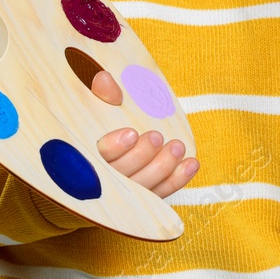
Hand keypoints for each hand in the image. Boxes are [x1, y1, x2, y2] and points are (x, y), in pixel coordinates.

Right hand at [88, 71, 198, 197]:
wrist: (111, 144)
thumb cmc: (101, 122)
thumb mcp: (98, 105)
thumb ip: (102, 95)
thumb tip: (104, 79)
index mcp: (87, 155)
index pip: (98, 156)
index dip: (114, 147)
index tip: (131, 133)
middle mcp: (105, 178)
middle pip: (122, 173)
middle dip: (141, 156)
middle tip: (156, 136)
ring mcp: (126, 191)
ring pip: (143, 186)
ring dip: (163, 167)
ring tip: (177, 147)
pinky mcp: (144, 198)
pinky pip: (161, 193)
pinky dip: (177, 180)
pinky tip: (192, 164)